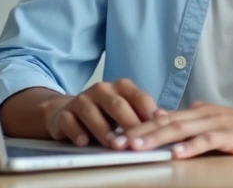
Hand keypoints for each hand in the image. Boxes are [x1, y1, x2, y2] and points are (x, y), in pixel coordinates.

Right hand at [42, 79, 159, 146]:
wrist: (67, 113)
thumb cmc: (105, 114)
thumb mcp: (126, 111)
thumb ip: (143, 116)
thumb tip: (168, 125)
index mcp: (121, 87)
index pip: (138, 97)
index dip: (149, 111)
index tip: (160, 125)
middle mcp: (101, 90)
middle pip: (117, 105)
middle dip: (128, 123)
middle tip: (137, 140)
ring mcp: (81, 100)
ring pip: (91, 112)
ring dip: (103, 130)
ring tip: (113, 145)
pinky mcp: (63, 114)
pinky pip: (69, 121)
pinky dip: (76, 131)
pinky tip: (84, 142)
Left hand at [115, 101, 232, 158]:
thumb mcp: (214, 120)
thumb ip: (191, 120)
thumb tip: (165, 118)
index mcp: (197, 112)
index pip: (162, 117)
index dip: (138, 126)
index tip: (117, 134)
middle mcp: (203, 114)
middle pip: (165, 122)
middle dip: (139, 132)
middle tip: (117, 141)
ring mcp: (216, 124)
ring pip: (180, 129)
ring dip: (157, 138)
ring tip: (138, 147)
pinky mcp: (230, 136)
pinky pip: (207, 141)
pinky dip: (190, 147)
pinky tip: (177, 154)